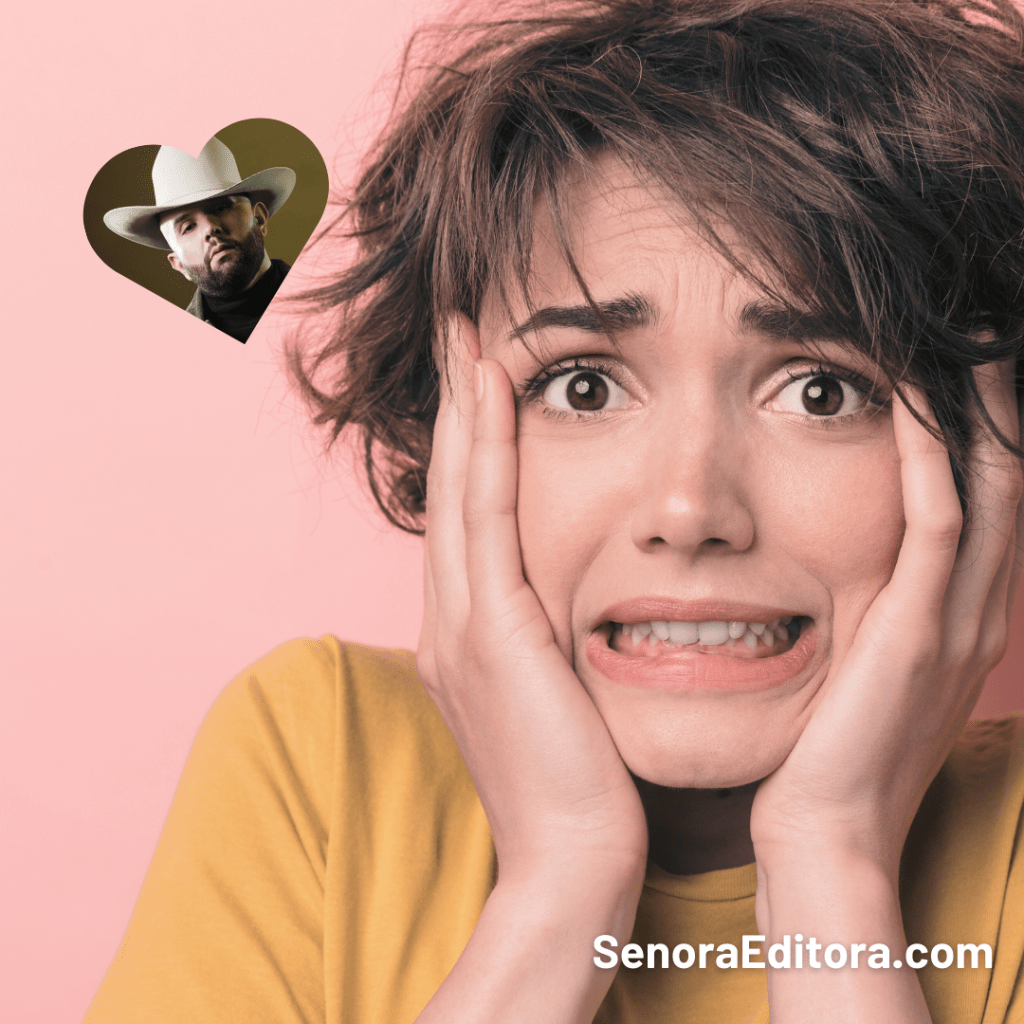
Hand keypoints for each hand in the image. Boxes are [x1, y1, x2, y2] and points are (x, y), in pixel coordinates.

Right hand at [414, 316, 645, 1021]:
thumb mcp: (557, 700)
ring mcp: (460, 622)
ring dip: (465, 404)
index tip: (485, 373)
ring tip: (471, 333)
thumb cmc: (582, 787)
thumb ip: (552, 645)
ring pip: (460, 485)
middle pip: (451, 483)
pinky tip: (496, 386)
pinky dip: (486, 445)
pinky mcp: (489, 632)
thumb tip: (573, 609)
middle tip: (463, 327)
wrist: (572, 865)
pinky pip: (487, 514)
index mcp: (468, 630)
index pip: (469, 510)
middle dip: (457, 401)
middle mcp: (449, 615)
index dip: (471, 437)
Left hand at [751, 362, 1022, 871]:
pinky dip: (930, 458)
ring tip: (961, 338)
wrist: (827, 830)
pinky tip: (909, 401)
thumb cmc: (832, 750)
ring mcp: (957, 621)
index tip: (959, 364)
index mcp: (962, 615)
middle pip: (1007, 480)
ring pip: (986, 489)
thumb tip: (848, 569)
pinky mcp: (918, 632)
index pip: (987, 500)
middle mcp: (977, 610)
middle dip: (997, 403)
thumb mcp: (869, 669)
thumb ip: (876, 612)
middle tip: (980, 329)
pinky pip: (935, 524)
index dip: (983, 429)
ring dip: (976, 410)